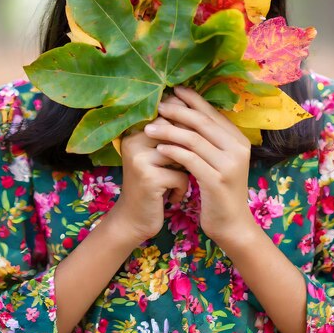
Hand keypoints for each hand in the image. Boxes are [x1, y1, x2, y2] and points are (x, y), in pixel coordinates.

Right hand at [108, 95, 190, 243]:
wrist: (134, 220)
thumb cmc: (154, 185)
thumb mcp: (159, 157)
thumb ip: (172, 136)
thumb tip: (200, 111)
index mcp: (135, 131)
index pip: (168, 114)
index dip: (186, 126)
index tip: (192, 145)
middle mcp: (134, 140)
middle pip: (176, 132)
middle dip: (189, 148)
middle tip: (191, 164)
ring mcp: (140, 159)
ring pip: (183, 154)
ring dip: (187, 170)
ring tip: (178, 180)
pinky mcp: (148, 178)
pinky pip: (181, 175)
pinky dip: (182, 188)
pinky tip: (172, 197)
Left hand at [144, 86, 255, 242]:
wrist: (231, 224)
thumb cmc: (219, 190)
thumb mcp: (217, 160)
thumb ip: (207, 139)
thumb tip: (182, 112)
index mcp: (238, 139)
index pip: (212, 113)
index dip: (192, 100)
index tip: (173, 90)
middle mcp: (237, 148)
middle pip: (202, 122)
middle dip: (177, 111)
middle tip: (157, 106)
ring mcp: (229, 164)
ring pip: (194, 139)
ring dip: (169, 131)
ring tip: (149, 129)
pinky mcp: (217, 180)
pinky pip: (191, 160)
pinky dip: (174, 152)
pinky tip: (159, 149)